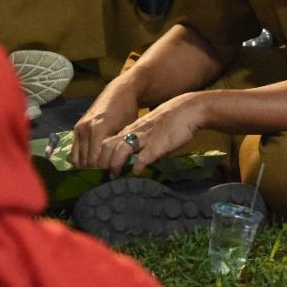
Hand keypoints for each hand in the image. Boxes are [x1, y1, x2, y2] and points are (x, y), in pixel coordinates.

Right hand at [70, 82, 140, 168]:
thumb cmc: (127, 111)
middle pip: (86, 161)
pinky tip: (89, 165)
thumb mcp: (126, 130)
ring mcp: (79, 128)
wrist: (120, 92)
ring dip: (87, 167)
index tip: (114, 174)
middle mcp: (86, 129)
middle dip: (96, 171)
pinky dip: (80, 160)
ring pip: (78, 158)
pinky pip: (74, 150)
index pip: (97, 161)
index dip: (105, 170)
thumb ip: (118, 148)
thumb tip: (116, 168)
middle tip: (107, 175)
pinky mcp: (77, 128)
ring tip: (99, 172)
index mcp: (99, 129)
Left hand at [87, 93, 204, 177]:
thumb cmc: (170, 121)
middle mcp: (133, 133)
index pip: (105, 142)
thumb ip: (138, 142)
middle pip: (107, 146)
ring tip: (114, 177)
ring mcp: (144, 138)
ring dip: (114, 165)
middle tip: (102, 177)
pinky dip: (136, 167)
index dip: (99, 157)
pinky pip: (142, 157)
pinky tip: (136, 173)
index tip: (98, 171)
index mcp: (130, 129)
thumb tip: (130, 161)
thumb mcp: (148, 129)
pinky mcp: (157, 145)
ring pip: (119, 150)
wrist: (188, 109)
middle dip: (101, 163)